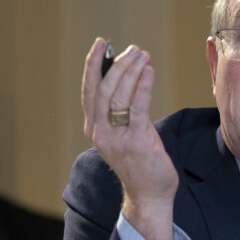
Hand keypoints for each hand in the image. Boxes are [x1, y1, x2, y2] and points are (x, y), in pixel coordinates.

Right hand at [81, 38, 178, 239]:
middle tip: (132, 48)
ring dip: (130, 71)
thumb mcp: (124, 134)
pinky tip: (148, 72)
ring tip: (142, 55)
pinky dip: (142, 86)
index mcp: (95, 129)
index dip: (93, 65)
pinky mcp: (136, 141)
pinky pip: (137, 108)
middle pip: (101, 90)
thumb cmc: (140, 162)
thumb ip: (121, 111)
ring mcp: (116, 138)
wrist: (149, 195)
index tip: (100, 43)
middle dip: (115, 64)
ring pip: (117, 96)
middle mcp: (100, 132)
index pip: (89, 91)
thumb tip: (127, 78)